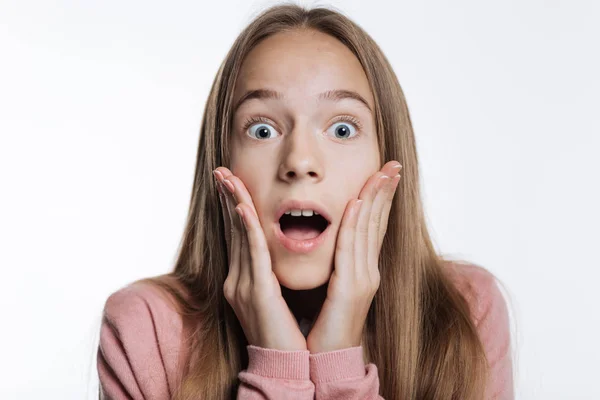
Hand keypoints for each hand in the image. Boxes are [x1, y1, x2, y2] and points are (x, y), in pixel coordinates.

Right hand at [214, 167, 307, 350]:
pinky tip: (244, 208)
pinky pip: (253, 255)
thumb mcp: (274, 298)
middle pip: (233, 230)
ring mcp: (243, 286)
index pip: (238, 236)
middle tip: (221, 171)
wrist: (285, 367)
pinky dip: (247, 230)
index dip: (234, 207)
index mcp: (243, 280)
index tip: (231, 183)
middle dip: (228, 199)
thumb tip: (272, 255)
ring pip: (239, 236)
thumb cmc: (284, 333)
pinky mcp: (257, 293)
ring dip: (234, 204)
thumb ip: (269, 275)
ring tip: (227, 178)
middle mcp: (237, 280)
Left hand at [306, 161, 401, 352]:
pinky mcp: (351, 289)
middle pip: (377, 223)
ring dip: (375, 199)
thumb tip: (333, 243)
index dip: (381, 200)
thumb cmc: (326, 324)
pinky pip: (350, 248)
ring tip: (382, 173)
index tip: (385, 174)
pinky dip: (354, 223)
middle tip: (393, 165)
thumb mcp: (334, 287)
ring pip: (368, 230)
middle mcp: (368, 271)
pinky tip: (356, 202)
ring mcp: (363, 279)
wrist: (328, 359)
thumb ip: (338, 265)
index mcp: (363, 270)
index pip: (373, 227)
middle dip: (385, 192)